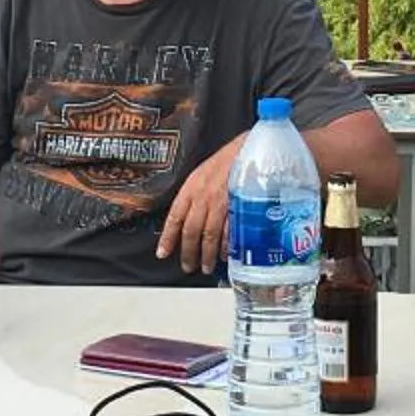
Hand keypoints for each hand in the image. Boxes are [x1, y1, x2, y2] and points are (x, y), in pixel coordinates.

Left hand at [156, 143, 241, 273]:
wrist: (251, 148)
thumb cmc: (228, 160)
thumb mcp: (203, 173)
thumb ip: (194, 195)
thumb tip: (186, 218)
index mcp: (191, 187)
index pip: (174, 217)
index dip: (167, 237)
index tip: (162, 252)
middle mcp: (203, 196)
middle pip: (191, 231)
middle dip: (188, 252)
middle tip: (187, 266)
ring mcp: (221, 203)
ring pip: (209, 236)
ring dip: (206, 255)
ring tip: (206, 267)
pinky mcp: (238, 207)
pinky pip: (229, 232)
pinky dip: (226, 247)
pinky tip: (225, 255)